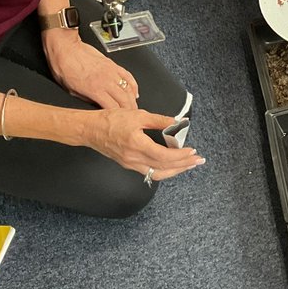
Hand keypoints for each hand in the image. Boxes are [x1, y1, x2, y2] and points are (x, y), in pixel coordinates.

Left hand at [43, 29, 139, 108]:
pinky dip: (134, 85)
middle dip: (130, 110)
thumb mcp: (71, 91)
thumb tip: (96, 106)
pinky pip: (128, 76)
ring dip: (133, 100)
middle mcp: (106, 81)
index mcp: (94, 89)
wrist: (66, 49)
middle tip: (131, 117)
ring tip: (134, 107)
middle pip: (125, 99)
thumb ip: (87, 100)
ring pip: (129, 89)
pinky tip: (135, 92)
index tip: (121, 121)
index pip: (113, 107)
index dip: (119, 116)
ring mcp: (112, 72)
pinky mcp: (113, 65)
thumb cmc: (64, 67)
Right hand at [89, 108, 204, 182]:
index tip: (192, 151)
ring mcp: (131, 164)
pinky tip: (171, 165)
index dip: (181, 155)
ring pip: (157, 173)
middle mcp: (134, 159)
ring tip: (188, 165)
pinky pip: (149, 172)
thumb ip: (159, 120)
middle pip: (164, 167)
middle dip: (183, 165)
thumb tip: (178, 122)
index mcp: (138, 146)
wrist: (90, 129)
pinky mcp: (128, 164)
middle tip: (198, 161)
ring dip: (175, 170)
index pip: (164, 156)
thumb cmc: (110, 120)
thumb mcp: (138, 115)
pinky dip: (163, 170)